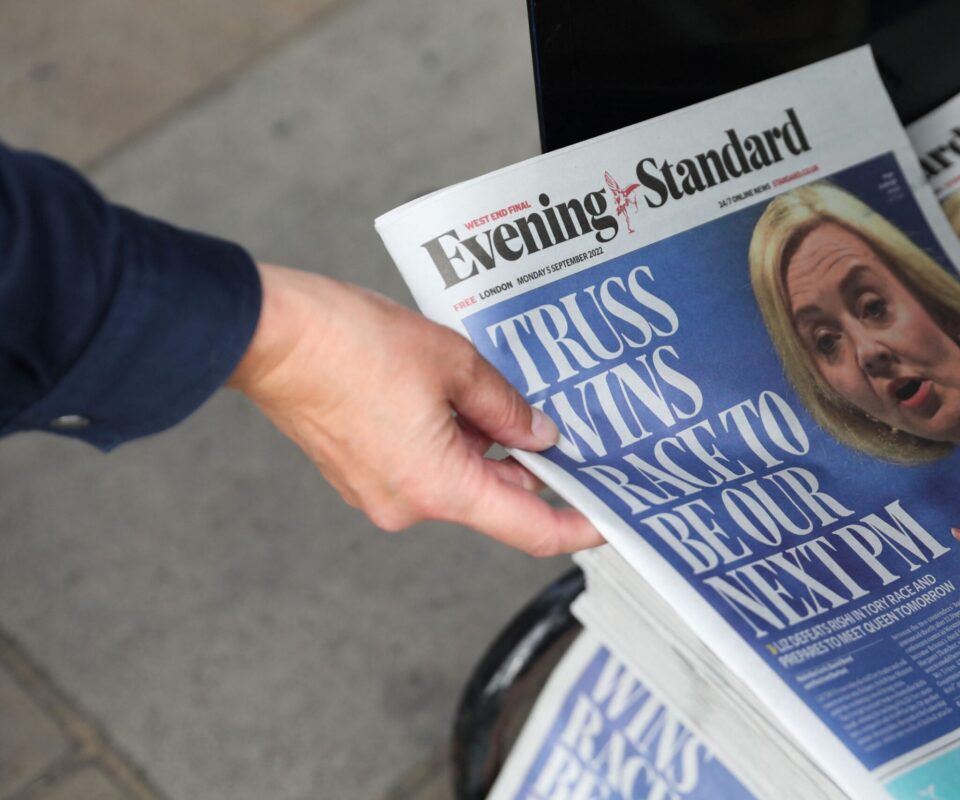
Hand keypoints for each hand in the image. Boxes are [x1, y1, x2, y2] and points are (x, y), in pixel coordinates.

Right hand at [227, 263, 603, 555]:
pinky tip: (454, 397)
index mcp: (439, 487)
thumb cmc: (347, 344)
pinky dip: (451, 442)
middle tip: (563, 425)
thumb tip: (538, 433)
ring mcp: (379, 493)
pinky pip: (425, 468)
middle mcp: (409, 504)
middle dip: (530, 465)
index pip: (530, 529)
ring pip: (459, 478)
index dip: (577, 528)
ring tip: (496, 392)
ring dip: (486, 445)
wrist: (270, 335)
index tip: (609, 519)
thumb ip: (507, 406)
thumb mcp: (453, 362)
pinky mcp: (360, 474)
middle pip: (494, 499)